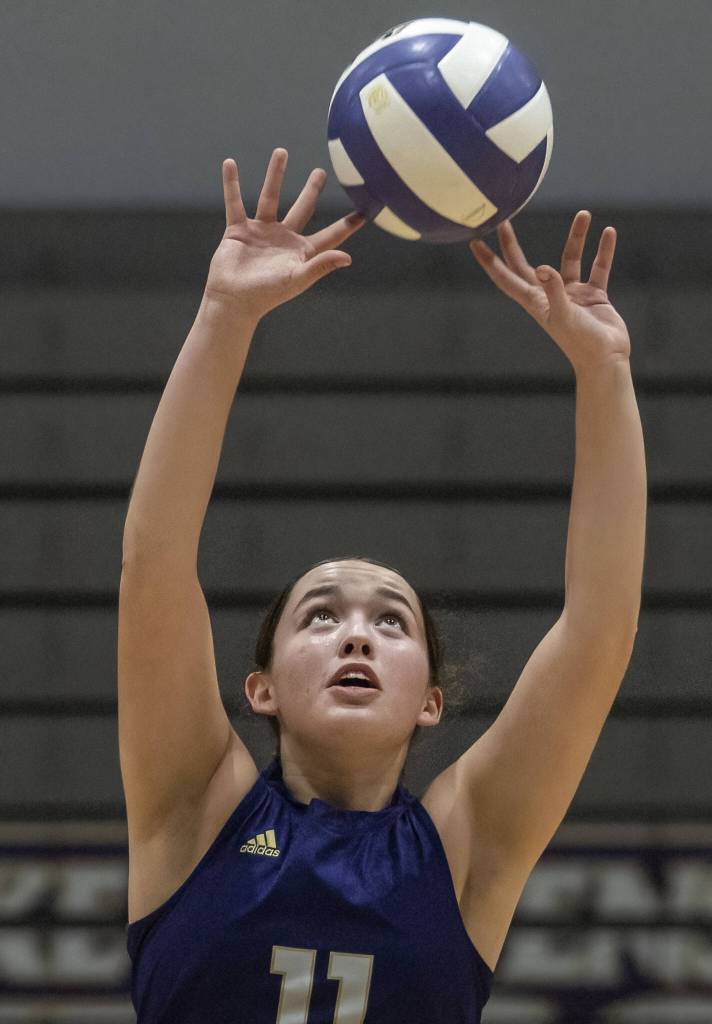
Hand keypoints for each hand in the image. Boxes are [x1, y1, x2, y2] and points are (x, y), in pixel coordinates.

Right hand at [204, 148, 365, 321]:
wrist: (233, 300)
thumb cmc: (266, 295)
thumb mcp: (297, 279)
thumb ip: (321, 265)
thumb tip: (348, 257)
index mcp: (302, 252)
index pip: (330, 235)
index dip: (347, 226)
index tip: (364, 212)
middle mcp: (284, 238)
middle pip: (302, 208)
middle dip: (312, 190)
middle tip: (321, 172)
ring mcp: (261, 232)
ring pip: (270, 197)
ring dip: (274, 175)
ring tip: (281, 151)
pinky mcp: (238, 230)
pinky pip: (234, 202)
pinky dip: (231, 184)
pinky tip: (230, 164)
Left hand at [469, 212, 630, 374]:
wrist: (607, 359)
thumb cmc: (581, 344)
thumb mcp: (564, 316)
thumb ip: (554, 291)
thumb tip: (543, 268)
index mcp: (535, 302)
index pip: (506, 278)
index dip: (490, 262)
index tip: (475, 243)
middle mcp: (549, 295)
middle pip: (525, 265)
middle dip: (513, 244)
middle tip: (504, 221)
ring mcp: (571, 294)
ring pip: (571, 259)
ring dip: (577, 237)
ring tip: (584, 214)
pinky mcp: (593, 295)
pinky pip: (598, 267)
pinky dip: (603, 251)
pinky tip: (608, 232)